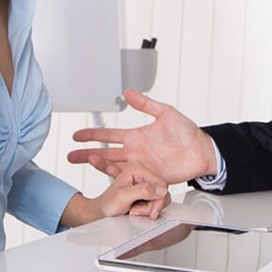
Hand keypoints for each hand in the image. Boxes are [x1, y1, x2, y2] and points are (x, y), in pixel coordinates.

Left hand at [62, 162, 170, 226]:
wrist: (102, 211)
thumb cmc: (108, 204)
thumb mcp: (124, 197)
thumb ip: (143, 191)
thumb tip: (162, 190)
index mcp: (137, 168)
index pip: (161, 184)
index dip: (158, 200)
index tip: (150, 211)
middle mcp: (142, 172)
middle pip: (162, 191)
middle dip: (152, 205)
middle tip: (136, 210)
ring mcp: (144, 181)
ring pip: (160, 197)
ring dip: (150, 208)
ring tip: (135, 209)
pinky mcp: (146, 190)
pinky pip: (156, 200)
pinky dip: (149, 208)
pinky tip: (137, 209)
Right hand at [68, 88, 216, 183]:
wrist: (201, 151)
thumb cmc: (186, 132)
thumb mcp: (165, 112)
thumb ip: (146, 104)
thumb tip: (128, 92)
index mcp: (136, 137)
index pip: (109, 135)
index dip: (93, 135)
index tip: (77, 135)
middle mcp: (135, 152)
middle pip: (105, 153)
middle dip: (86, 153)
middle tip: (71, 155)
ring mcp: (140, 166)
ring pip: (113, 166)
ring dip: (98, 163)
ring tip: (85, 160)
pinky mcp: (148, 177)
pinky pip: (128, 179)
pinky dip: (116, 176)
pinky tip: (106, 173)